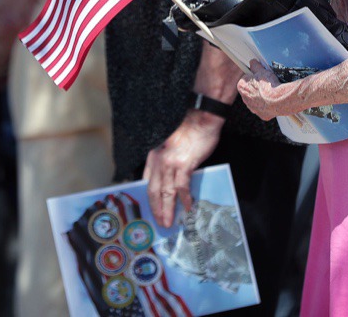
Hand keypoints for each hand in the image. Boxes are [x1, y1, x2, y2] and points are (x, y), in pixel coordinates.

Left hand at [143, 110, 220, 227]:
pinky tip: (188, 207)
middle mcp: (159, 161)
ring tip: (170, 222)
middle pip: (154, 191)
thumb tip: (170, 186)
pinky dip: (184, 199)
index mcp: (153, 158)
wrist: (201, 122)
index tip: (151, 212)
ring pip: (166, 192)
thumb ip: (167, 166)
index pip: (147, 184)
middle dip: (156, 210)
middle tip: (160, 223)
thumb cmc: (188, 136)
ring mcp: (170, 163)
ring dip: (168, 209)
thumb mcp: (170, 150)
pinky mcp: (184, 164)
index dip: (149, 200)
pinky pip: (182, 187)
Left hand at [238, 60, 296, 120]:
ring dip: (262, 96)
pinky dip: (269, 105)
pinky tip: (274, 99)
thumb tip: (253, 62)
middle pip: (251, 90)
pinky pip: (265, 108)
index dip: (253, 75)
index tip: (258, 74)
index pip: (245, 79)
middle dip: (257, 86)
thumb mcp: (262, 71)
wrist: (280, 100)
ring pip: (257, 100)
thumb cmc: (269, 85)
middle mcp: (245, 100)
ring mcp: (254, 109)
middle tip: (266, 82)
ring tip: (271, 91)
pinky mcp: (263, 115)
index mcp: (242, 87)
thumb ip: (255, 66)